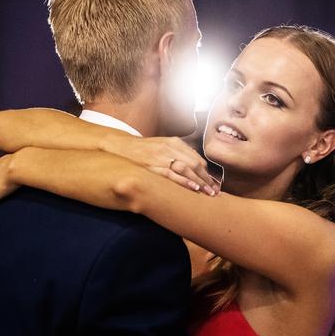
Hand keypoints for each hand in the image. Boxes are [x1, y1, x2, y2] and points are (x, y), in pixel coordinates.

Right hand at [105, 136, 219, 195]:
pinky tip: (192, 188)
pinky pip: (171, 174)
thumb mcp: (162, 145)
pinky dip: (183, 181)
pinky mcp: (152, 166)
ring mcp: (160, 157)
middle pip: (194, 164)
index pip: (196, 159)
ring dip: (199, 182)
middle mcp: (169, 148)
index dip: (207, 173)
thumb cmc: (143, 149)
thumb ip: (178, 153)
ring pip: (186, 169)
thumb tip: (195, 167)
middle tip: (215, 191)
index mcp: (174, 143)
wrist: (119, 146)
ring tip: (208, 192)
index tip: (214, 184)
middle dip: (207, 179)